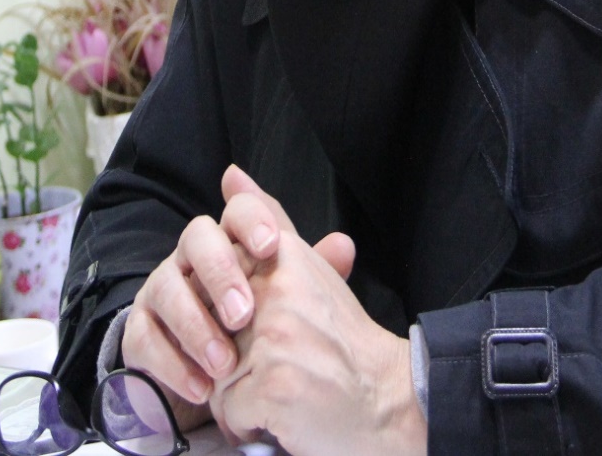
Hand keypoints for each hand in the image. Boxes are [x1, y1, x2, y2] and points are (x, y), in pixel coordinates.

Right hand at [120, 166, 349, 429]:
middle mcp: (190, 257)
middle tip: (244, 314)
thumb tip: (344, 244)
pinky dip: (172, 364)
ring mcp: (159, 291)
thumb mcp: (283, 299)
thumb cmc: (253, 326)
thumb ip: (311, 272)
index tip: (270, 244)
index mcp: (228, 240)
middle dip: (219, 272)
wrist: (208, 373)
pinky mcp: (138, 331)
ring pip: (165, 288)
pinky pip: (144, 338)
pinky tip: (202, 388)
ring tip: (226, 365)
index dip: (252, 218)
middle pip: (195, 238)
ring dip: (195, 326)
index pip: (237, 212)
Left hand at [211, 174, 425, 455]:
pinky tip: (286, 417)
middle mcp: (278, 290)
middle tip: (285, 365)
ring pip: (216, 375)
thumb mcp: (309, 269)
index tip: (266, 323)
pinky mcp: (273, 386)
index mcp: (285, 258)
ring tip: (287, 391)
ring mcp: (274, 338)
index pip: (220, 265)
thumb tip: (231, 175)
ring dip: (242, 395)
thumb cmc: (345, 343)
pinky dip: (250, 426)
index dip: (230, 304)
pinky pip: (229, 411)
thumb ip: (268, 221)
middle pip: (212, 329)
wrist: (389, 402)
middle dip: (235, 357)